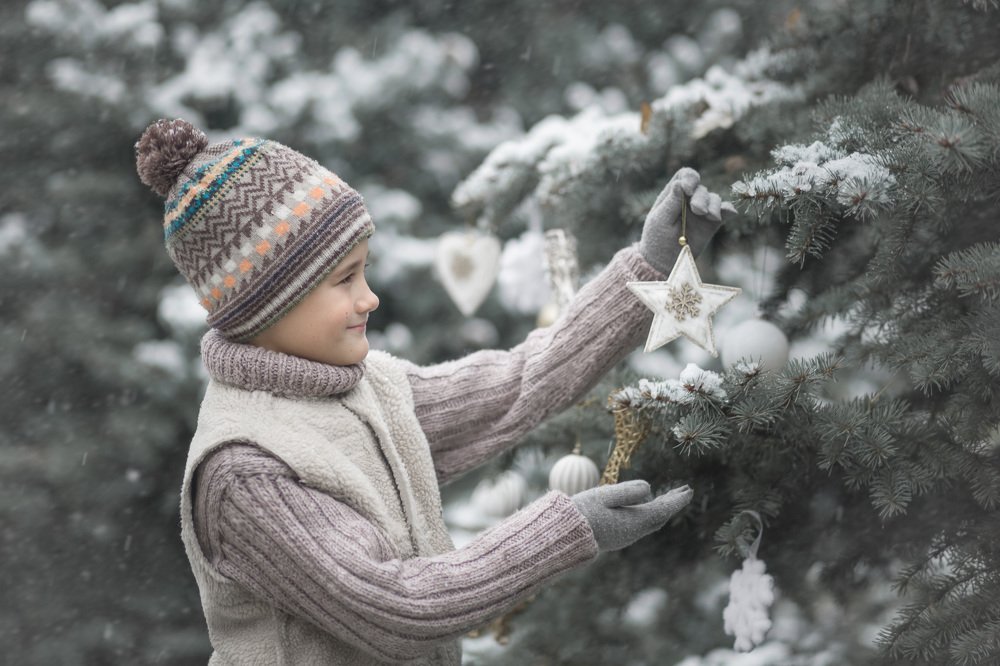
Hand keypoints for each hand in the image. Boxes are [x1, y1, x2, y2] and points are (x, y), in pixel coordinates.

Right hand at [571, 480, 692, 551]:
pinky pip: (641, 524)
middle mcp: (633, 532)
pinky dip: (649, 513)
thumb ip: (628, 491)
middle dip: (672, 503)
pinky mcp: (616, 537)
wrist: (564, 535)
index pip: (662, 509)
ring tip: (669, 497)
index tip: (688, 490)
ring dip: (661, 508)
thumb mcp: (604, 496)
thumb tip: (650, 488)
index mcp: (633, 522)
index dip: (676, 500)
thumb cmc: (582, 512)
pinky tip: (646, 507)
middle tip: (684, 491)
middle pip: (659, 516)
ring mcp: (625, 536)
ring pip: (651, 522)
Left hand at [639, 167, 735, 274]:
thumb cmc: (657, 239)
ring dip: (713, 205)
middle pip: (701, 189)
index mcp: (673, 195)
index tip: (689, 190)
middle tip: (699, 211)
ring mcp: (702, 211)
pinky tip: (729, 213)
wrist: (665, 262)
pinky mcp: (712, 223)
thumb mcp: (660, 220)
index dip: (690, 178)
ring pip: (714, 199)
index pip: (685, 176)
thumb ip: (671, 202)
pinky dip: (728, 210)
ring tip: (709, 217)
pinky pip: (724, 212)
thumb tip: (680, 183)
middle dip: (701, 198)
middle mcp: (689, 200)